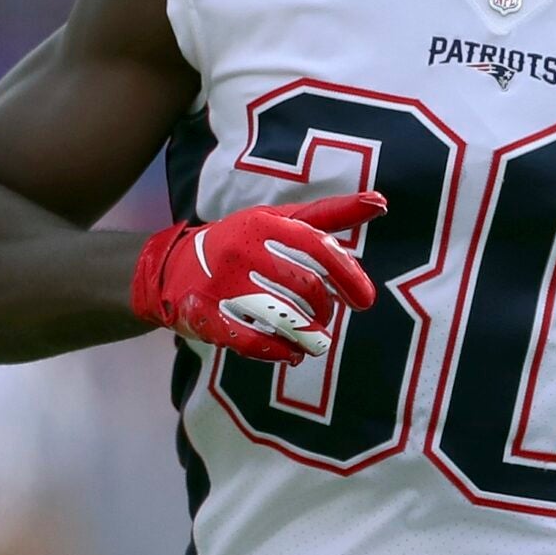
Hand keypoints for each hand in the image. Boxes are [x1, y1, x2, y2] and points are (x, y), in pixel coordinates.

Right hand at [132, 193, 385, 364]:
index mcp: (265, 224)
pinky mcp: (207, 316)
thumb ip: (331, 214)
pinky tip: (290, 353)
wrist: (174, 268)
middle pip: (306, 288)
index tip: (364, 301)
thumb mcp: (282, 221)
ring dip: (309, 337)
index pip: (318, 248)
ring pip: (284, 317)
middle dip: (325, 309)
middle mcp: (243, 250)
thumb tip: (381, 201)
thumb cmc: (243, 242)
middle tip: (327, 317)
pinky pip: (252, 341)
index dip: (348, 275)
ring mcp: (223, 285)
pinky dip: (279, 352)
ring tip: (315, 341)